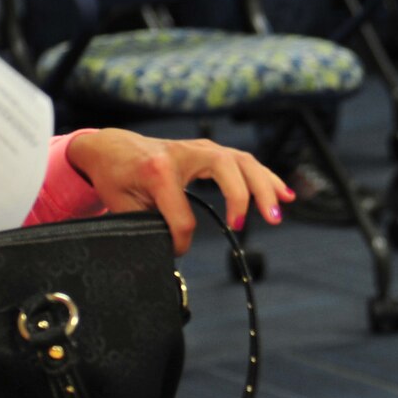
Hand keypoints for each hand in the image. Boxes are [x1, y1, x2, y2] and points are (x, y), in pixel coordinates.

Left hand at [67, 130, 293, 253]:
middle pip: (228, 170)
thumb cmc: (117, 177)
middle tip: (265, 222)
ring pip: (242, 162)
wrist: (113, 147)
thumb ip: (151, 226)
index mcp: (159, 170)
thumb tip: (179, 247)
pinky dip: (264, 178)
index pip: (181, 215)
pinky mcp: (210, 151)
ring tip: (278, 211)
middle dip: (247, 197)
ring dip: (265, 186)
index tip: (176, 250)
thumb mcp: (124, 206)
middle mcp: (185, 153)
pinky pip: (244, 163)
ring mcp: (201, 149)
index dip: (181, 239)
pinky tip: (283, 194)